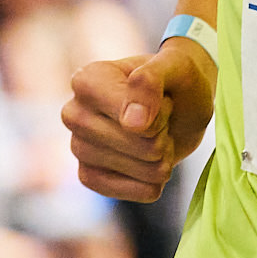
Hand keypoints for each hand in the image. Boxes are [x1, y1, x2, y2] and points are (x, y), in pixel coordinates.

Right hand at [63, 39, 215, 202]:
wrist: (182, 103)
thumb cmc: (177, 79)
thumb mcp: (176, 65)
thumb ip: (151, 81)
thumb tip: (132, 122)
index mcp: (87, 80)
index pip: (132, 116)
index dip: (160, 113)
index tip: (164, 99)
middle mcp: (74, 113)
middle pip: (136, 143)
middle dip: (162, 135)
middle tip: (162, 118)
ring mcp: (78, 147)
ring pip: (138, 169)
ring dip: (161, 158)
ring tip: (158, 136)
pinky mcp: (87, 176)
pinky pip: (128, 191)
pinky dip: (151, 182)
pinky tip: (154, 163)